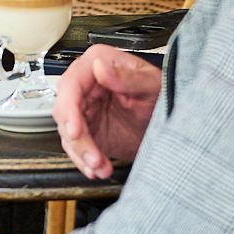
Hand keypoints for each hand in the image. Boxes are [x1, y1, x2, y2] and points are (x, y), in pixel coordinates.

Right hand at [54, 43, 162, 178]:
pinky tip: (96, 169)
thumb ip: (127, 76)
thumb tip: (101, 68)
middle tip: (92, 156)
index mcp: (99, 63)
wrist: (168, 122)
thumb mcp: (151, 84)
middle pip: (65, 112)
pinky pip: (76, 147)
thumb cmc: (161, 95)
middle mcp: (87, 85)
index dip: (69, 109)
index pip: (72, 85)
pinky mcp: (87, 130)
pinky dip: (84, 161)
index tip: (75, 130)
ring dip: (83, 154)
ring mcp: (85, 108)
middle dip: (78, 139)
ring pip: (69, 133)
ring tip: (101, 166)